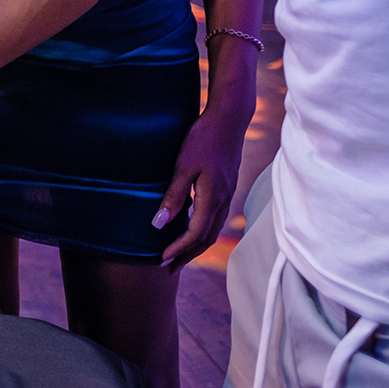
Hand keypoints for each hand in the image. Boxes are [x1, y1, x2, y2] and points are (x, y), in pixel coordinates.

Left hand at [154, 100, 245, 266]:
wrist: (229, 119)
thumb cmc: (203, 139)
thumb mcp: (183, 167)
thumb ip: (174, 196)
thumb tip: (159, 224)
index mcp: (213, 198)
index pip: (195, 234)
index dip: (178, 249)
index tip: (161, 260)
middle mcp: (224, 201)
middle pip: (206, 238)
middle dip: (187, 255)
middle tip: (168, 268)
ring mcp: (228, 194)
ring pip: (213, 229)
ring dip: (196, 245)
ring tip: (178, 254)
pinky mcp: (227, 187)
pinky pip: (215, 218)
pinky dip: (203, 230)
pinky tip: (191, 228)